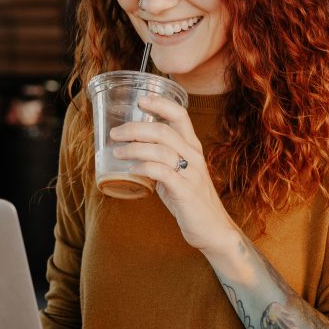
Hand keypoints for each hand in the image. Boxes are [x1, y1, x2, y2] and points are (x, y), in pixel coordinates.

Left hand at [109, 94, 239, 253]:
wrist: (213, 228)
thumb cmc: (192, 200)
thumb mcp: (179, 173)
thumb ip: (162, 160)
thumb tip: (133, 151)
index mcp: (193, 147)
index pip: (180, 115)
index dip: (160, 104)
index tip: (140, 100)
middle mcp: (194, 155)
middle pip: (163, 130)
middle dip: (135, 128)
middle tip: (116, 133)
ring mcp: (191, 173)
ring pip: (160, 149)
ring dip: (134, 148)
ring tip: (117, 152)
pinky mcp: (185, 191)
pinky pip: (161, 172)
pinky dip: (143, 168)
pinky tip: (131, 169)